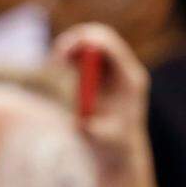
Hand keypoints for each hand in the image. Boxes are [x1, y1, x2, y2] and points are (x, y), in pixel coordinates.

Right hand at [51, 23, 148, 172]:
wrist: (120, 150)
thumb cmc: (113, 147)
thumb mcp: (104, 141)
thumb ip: (95, 130)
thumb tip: (83, 123)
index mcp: (131, 78)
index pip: (108, 46)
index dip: (83, 43)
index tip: (61, 55)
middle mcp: (125, 68)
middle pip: (98, 37)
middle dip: (73, 42)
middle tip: (54, 59)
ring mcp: (113, 68)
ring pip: (87, 42)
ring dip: (68, 50)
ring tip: (57, 67)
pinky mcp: (101, 72)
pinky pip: (81, 53)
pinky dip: (67, 56)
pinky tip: (60, 68)